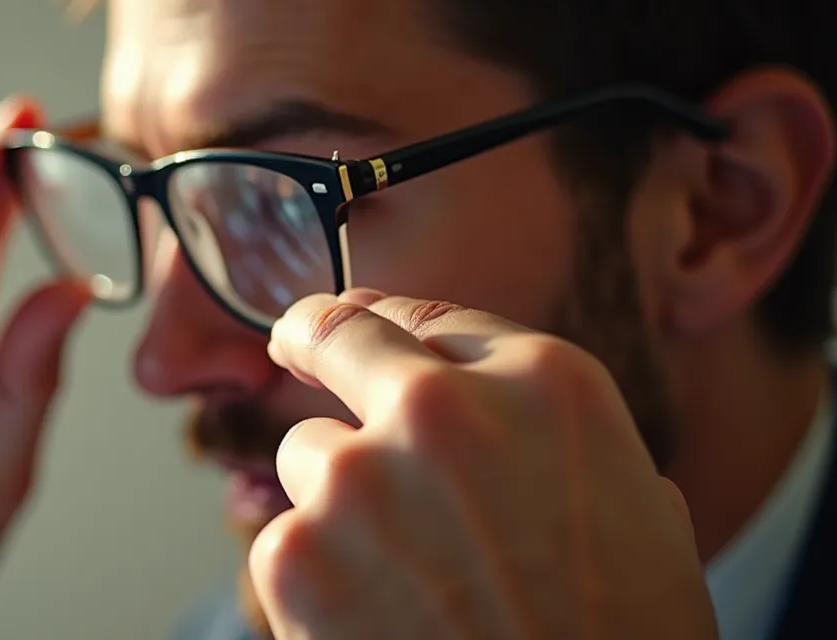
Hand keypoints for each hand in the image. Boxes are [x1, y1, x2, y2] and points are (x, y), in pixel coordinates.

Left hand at [251, 289, 716, 639]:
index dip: (391, 326)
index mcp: (546, 384)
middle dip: (312, 336)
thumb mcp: (639, 509)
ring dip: (338, 497)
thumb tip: (510, 423)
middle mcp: (442, 408)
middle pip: (340, 333)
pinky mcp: (296, 553)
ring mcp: (359, 477)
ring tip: (403, 571)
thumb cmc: (620, 639)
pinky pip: (288, 539)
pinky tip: (377, 618)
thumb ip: (556, 442)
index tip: (354, 327)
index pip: (434, 321)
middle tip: (294, 342)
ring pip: (309, 451)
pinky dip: (318, 576)